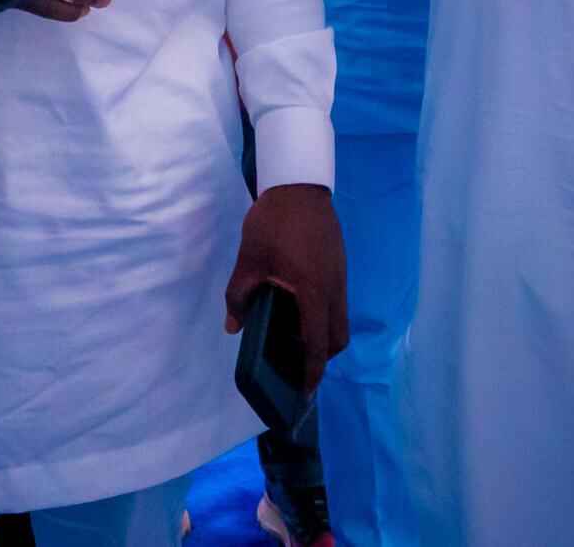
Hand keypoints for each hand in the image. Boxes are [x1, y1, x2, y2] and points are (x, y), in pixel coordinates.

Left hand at [222, 184, 349, 392]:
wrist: (299, 184)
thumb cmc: (273, 223)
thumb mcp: (248, 261)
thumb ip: (239, 295)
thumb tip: (233, 326)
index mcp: (313, 291)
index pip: (318, 342)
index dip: (313, 369)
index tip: (307, 390)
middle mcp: (334, 288)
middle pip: (337, 337)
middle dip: (322, 356)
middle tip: (297, 362)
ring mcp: (340, 276)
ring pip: (340, 319)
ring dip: (323, 334)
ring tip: (296, 337)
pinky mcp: (339, 265)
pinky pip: (337, 301)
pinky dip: (324, 314)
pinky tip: (300, 307)